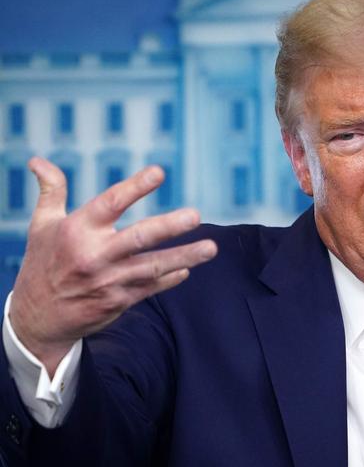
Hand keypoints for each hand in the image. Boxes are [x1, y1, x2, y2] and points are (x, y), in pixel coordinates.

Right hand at [10, 157, 216, 375]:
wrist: (37, 319)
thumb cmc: (43, 263)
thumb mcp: (42, 226)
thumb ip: (51, 191)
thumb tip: (38, 160)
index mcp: (77, 230)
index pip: (110, 203)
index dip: (135, 187)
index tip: (159, 172)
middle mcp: (95, 255)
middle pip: (138, 237)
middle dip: (169, 226)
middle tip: (195, 215)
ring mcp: (109, 281)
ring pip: (153, 267)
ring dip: (184, 257)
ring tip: (211, 248)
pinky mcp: (119, 301)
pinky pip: (151, 287)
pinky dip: (170, 279)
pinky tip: (187, 270)